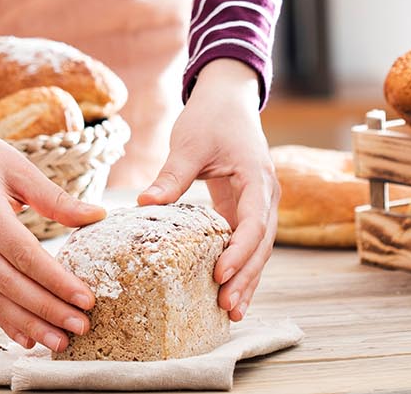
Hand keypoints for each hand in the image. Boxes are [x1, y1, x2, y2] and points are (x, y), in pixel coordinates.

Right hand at [0, 90, 105, 351]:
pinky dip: (5, 320)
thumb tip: (98, 216)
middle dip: (48, 310)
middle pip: (11, 284)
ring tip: (60, 342)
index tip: (86, 299)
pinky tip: (27, 338)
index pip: (24, 255)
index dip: (56, 281)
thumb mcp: (19, 168)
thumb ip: (56, 198)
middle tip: (82, 327)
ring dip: (29, 324)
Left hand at [138, 58, 277, 321]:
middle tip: (227, 306)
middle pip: (262, 244)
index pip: (255, 223)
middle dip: (247, 276)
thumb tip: (144, 203)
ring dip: (247, 278)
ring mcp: (260, 203)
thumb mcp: (190, 142)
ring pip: (259, 248)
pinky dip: (239, 265)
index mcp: (257, 178)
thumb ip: (172, 175)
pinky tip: (227, 291)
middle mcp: (266, 195)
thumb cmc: (210, 117)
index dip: (239, 252)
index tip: (219, 274)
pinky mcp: (246, 208)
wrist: (228, 98)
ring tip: (231, 311)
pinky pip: (246, 241)